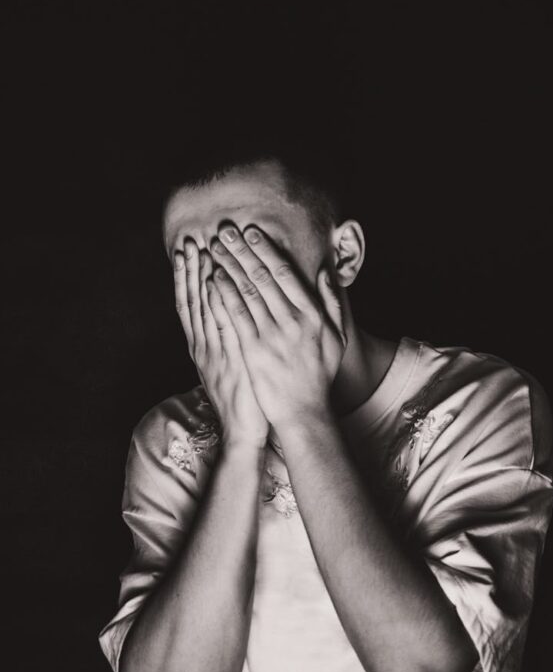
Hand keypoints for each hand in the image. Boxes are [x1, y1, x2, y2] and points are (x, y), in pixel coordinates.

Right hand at [173, 238, 269, 448]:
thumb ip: (230, 335)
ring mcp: (215, 353)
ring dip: (200, 279)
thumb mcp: (232, 362)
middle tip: (188, 241)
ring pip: (204, 309)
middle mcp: (204, 346)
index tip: (188, 249)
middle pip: (193, 301)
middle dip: (189, 271)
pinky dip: (217, 304)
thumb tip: (232, 309)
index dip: (188, 276)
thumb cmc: (245, 394)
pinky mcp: (230, 361)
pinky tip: (217, 284)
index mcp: (203, 345)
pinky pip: (222, 327)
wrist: (245, 430)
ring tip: (199, 252)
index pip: (192, 303)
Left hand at [209, 224, 346, 430]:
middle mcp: (294, 321)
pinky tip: (213, 278)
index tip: (251, 231)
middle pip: (263, 277)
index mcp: (313, 314)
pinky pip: (236, 315)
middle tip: (225, 230)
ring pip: (247, 291)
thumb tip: (325, 272)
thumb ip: (333, 302)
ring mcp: (273, 335)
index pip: (286, 273)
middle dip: (243, 250)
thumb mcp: (337, 337)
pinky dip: (224, 294)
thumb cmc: (319, 374)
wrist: (303, 411)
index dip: (266, 249)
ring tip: (215, 247)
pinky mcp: (254, 350)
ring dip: (230, 266)